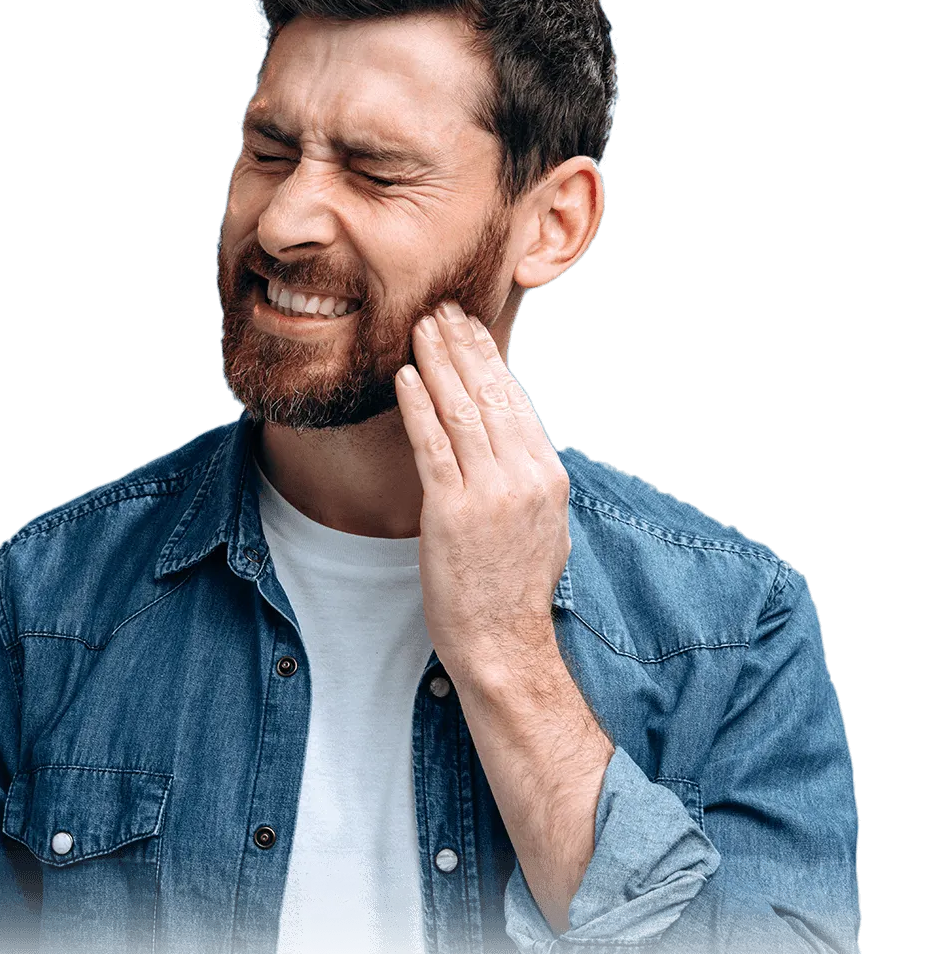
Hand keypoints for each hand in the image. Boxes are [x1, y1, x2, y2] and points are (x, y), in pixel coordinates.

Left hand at [394, 301, 571, 679]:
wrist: (503, 644)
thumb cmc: (514, 589)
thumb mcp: (542, 525)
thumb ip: (527, 477)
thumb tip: (510, 437)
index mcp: (548, 476)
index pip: (515, 400)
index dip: (488, 357)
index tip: (468, 326)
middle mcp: (525, 477)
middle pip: (489, 395)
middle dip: (461, 345)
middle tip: (440, 309)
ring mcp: (491, 493)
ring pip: (461, 411)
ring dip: (437, 363)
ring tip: (419, 329)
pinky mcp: (453, 513)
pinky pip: (432, 446)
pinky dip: (417, 407)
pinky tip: (405, 378)